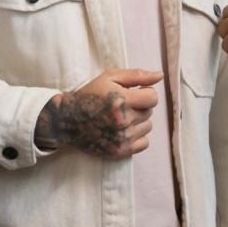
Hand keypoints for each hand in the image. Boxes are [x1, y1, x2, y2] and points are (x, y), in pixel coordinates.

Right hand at [36, 68, 161, 156]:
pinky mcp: (120, 151)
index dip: (144, 93)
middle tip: (121, 106)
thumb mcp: (110, 77)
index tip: (133, 94)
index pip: (152, 98)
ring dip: (138, 121)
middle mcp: (123, 121)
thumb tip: (160, 75)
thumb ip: (137, 75)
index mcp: (121, 100)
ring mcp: (122, 138)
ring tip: (120, 118)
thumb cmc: (90, 94)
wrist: (67, 120)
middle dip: (139, 106)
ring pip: (147, 126)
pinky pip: (144, 143)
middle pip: (149, 112)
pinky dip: (137, 137)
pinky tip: (123, 130)